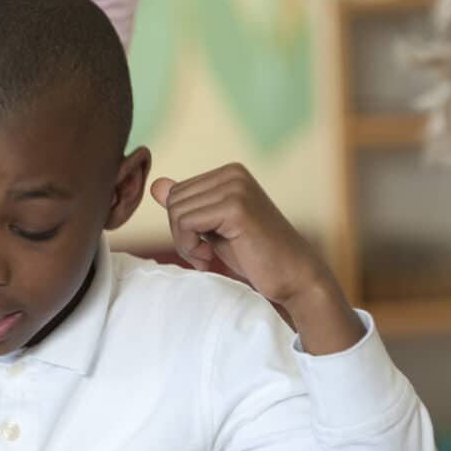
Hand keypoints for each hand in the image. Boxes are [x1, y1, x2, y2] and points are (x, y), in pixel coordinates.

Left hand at [151, 166, 361, 353]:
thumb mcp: (214, 228)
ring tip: (207, 258)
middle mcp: (233, 173)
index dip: (181, 225)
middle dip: (180, 234)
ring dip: (185, 243)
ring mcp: (236, 187)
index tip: (203, 246)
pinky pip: (186, 223)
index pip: (176, 192)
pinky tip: (209, 259)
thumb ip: (189, 205)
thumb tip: (156, 184)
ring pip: (176, 211)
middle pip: (173, 200)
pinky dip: (190, 247)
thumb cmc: (255, 256)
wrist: (294, 277)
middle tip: (204, 255)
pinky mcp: (236, 207)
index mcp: (229, 173)